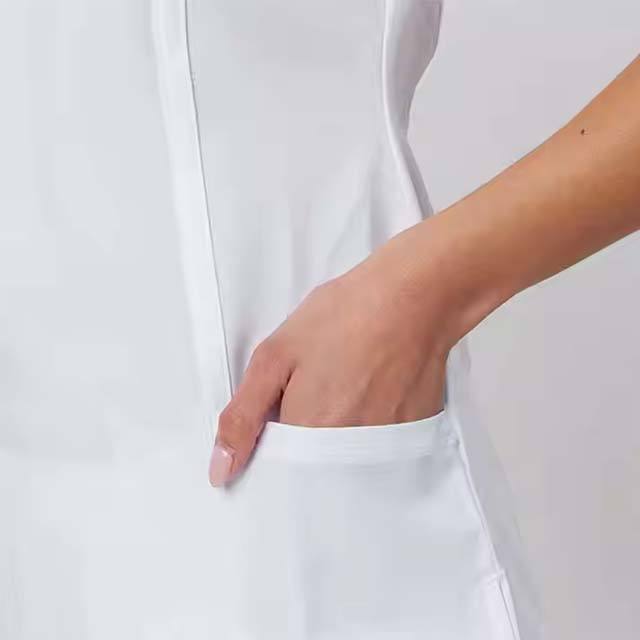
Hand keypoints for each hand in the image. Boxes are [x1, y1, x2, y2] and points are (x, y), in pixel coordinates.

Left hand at [208, 229, 455, 486]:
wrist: (412, 297)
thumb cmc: (342, 318)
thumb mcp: (274, 356)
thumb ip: (243, 417)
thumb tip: (221, 470)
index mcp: (308, 434)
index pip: (277, 473)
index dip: (270, 451)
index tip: (275, 423)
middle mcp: (349, 453)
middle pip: (314, 472)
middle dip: (304, 443)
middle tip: (316, 393)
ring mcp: (386, 446)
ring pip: (346, 461)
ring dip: (337, 434)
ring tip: (345, 388)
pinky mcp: (412, 434)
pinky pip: (378, 449)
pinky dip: (368, 427)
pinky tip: (371, 390)